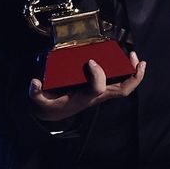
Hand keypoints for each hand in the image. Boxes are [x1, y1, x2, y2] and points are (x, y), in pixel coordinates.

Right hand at [27, 51, 146, 122]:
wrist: (53, 112)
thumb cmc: (50, 104)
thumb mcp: (39, 100)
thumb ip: (35, 93)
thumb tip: (34, 82)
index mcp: (84, 98)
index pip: (97, 88)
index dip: (98, 74)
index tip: (90, 61)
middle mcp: (97, 96)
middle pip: (122, 90)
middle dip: (132, 76)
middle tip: (135, 58)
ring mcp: (101, 93)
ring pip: (124, 87)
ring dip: (134, 73)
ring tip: (135, 57)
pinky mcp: (100, 89)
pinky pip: (119, 82)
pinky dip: (127, 72)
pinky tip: (126, 60)